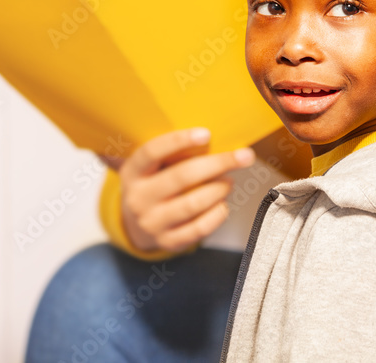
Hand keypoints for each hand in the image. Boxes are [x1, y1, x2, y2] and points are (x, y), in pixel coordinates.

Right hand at [117, 128, 255, 252]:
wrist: (136, 225)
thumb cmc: (153, 184)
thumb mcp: (151, 167)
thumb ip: (170, 152)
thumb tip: (210, 135)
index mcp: (132, 172)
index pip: (152, 152)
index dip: (179, 141)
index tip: (206, 134)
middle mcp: (138, 198)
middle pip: (180, 177)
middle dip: (216, 164)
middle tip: (242, 156)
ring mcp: (152, 222)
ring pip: (192, 204)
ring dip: (218, 189)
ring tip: (229, 182)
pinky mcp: (168, 241)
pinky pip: (199, 229)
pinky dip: (217, 215)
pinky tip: (223, 205)